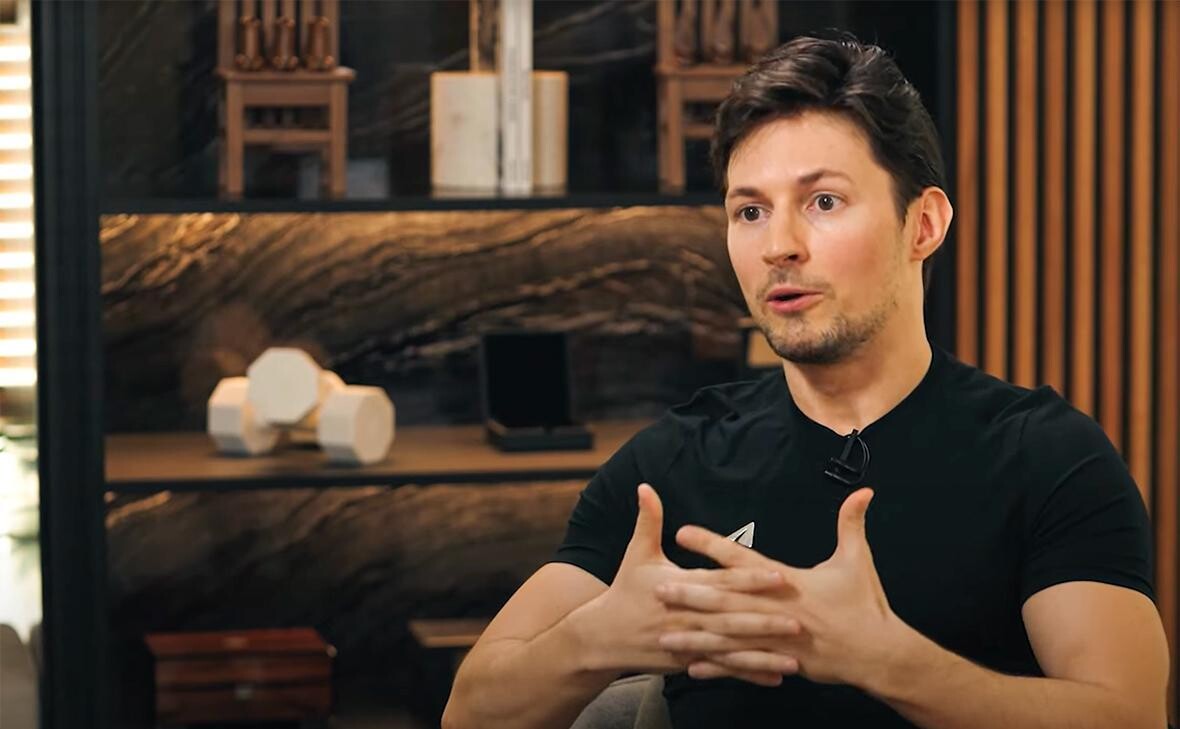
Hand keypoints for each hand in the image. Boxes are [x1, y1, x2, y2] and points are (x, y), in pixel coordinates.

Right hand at [574, 483, 791, 684]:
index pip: (720, 582)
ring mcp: (687, 644)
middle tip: (798, 620)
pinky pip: (723, 669)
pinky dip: (749, 673)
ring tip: (794, 656)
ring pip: (731, 650)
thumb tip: (645, 486)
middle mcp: (686, 617)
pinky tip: (776, 677)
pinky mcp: (688, 662)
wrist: (602, 636)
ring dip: (763, 654)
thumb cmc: (624, 590)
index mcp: (678, 587)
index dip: (749, 579)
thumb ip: (648, 519)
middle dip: (764, 621)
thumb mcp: (637, 553)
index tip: (778, 576)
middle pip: (731, 620)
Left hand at [656, 488, 901, 686]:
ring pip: (727, 636)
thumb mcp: (858, 560)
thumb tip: (863, 491)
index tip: (683, 533)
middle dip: (690, 594)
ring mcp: (774, 638)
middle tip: (658, 587)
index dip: (711, 545)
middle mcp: (775, 609)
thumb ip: (852, 524)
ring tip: (665, 633)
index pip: (741, 559)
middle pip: (724, 600)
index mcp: (787, 581)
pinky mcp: (778, 661)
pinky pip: (741, 663)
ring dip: (695, 634)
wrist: (878, 653)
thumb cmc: (865, 605)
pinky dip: (717, 665)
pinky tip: (692, 665)